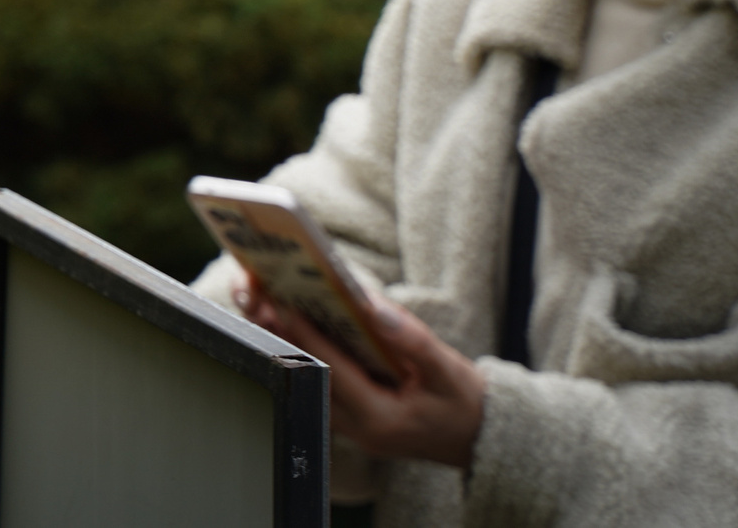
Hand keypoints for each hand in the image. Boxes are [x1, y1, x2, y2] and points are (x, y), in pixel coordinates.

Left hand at [236, 276, 487, 468]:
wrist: (481, 439)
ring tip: (262, 305)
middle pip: (307, 377)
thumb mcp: (448, 369)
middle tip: (256, 298)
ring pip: (307, 383)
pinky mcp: (352, 420)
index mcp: (381, 419)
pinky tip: (291, 326)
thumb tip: (372, 306)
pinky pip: (319, 386)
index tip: (282, 302)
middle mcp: (358, 429)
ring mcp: (352, 429)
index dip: (305, 335)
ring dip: (286, 345)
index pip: (331, 371)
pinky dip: (304, 356)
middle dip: (281, 337)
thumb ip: (411, 339)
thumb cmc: (466, 403)